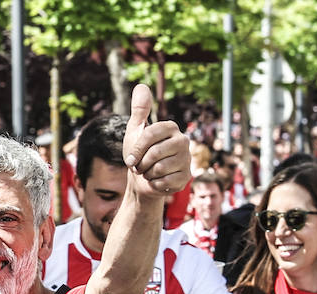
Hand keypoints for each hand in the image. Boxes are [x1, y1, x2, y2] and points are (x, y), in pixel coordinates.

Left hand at [122, 84, 190, 198]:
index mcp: (170, 127)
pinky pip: (165, 182)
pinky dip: (156, 184)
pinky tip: (157, 181)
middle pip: (155, 153)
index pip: (150, 135)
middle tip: (140, 167)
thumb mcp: (135, 130)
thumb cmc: (139, 154)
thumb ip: (139, 110)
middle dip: (142, 164)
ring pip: (160, 169)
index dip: (137, 150)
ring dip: (148, 175)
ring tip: (149, 172)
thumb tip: (142, 86)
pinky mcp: (186, 176)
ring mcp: (186, 159)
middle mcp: (183, 140)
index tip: (129, 160)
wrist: (144, 180)